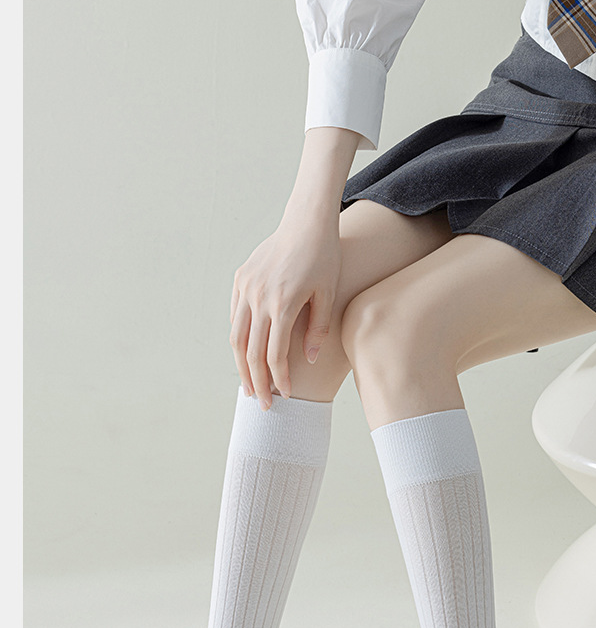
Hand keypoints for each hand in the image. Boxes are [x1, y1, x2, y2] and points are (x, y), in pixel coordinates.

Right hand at [230, 212, 341, 407]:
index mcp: (283, 303)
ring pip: (236, 336)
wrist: (306, 223)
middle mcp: (259, 296)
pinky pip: (235, 315)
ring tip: (248, 386)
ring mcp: (246, 287)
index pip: (274, 354)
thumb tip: (307, 360)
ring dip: (241, 364)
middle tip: (262, 404)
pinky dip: (239, 338)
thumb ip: (317, 329)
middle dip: (257, 381)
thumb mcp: (327, 294)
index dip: (279, 378)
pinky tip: (245, 354)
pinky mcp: (241, 278)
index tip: (285, 395)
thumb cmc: (324, 258)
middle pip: (251, 351)